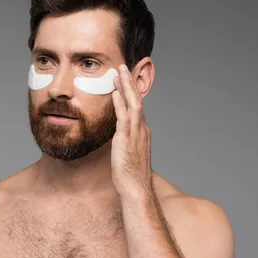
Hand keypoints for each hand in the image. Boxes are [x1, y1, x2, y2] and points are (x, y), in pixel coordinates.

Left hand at [110, 64, 152, 198]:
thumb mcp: (128, 156)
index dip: (132, 92)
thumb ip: (125, 145)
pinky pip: (124, 116)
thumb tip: (117, 140)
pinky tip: (115, 92)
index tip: (126, 80)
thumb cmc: (131, 177)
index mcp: (142, 133)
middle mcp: (142, 130)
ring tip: (120, 71)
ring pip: (133, 103)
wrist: (136, 190)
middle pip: (138, 100)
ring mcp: (136, 134)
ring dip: (126, 86)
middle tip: (124, 67)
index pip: (138, 107)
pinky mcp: (126, 139)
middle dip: (131, 83)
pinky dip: (120, 102)